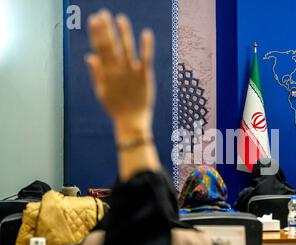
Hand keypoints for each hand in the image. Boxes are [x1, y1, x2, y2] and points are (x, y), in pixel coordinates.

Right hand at [85, 10, 154, 131]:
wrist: (132, 121)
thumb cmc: (116, 107)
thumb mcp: (101, 91)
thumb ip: (96, 74)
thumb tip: (90, 56)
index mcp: (106, 73)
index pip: (100, 49)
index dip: (97, 34)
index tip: (93, 20)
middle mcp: (118, 71)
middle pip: (110, 46)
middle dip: (106, 29)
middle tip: (103, 13)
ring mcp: (131, 73)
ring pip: (127, 49)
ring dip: (124, 33)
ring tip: (120, 18)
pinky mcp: (145, 76)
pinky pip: (145, 59)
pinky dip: (146, 46)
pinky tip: (146, 33)